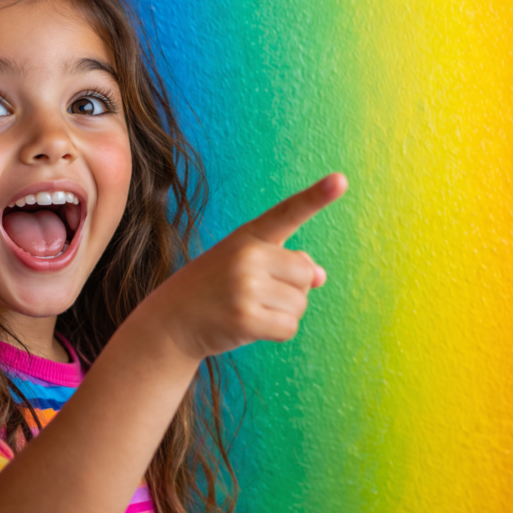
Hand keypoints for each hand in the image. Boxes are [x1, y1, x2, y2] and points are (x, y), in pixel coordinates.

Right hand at [133, 173, 347, 359]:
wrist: (172, 320)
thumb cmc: (215, 288)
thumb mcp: (245, 263)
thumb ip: (284, 262)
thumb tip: (320, 276)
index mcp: (249, 236)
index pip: (288, 212)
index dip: (317, 197)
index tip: (341, 180)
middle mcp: (248, 255)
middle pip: (306, 274)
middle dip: (292, 289)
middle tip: (257, 294)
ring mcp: (245, 286)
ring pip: (300, 303)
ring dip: (282, 313)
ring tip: (249, 309)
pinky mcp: (245, 318)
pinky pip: (289, 327)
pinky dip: (276, 332)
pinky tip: (250, 327)